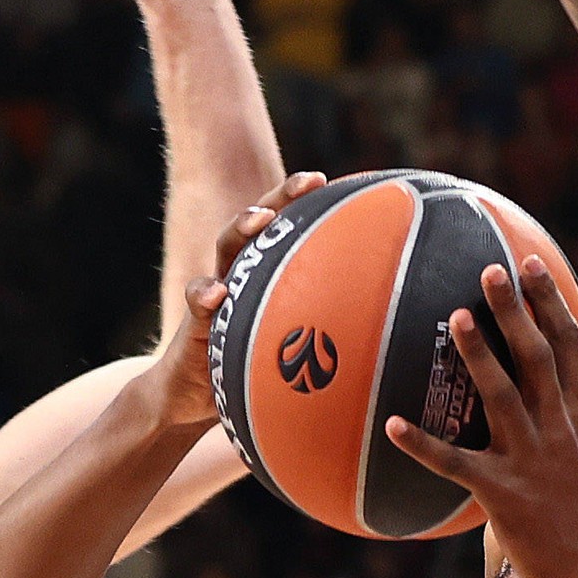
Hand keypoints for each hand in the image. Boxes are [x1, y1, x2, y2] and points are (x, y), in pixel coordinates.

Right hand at [158, 174, 332, 428]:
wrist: (190, 396)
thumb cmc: (252, 371)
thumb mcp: (293, 353)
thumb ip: (325, 338)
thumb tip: (387, 340)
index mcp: (266, 275)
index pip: (288, 231)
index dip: (308, 205)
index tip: (334, 183)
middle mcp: (241, 274)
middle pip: (260, 224)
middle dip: (282, 197)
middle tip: (307, 181)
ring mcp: (216, 294)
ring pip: (226, 249)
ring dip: (243, 229)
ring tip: (262, 219)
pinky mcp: (194, 323)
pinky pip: (198, 302)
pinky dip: (205, 294)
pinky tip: (218, 293)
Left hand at [386, 259, 577, 577]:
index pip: (570, 345)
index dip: (550, 301)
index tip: (532, 263)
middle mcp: (559, 429)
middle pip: (538, 357)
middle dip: (517, 310)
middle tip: (490, 269)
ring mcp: (533, 460)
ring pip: (504, 397)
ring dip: (480, 356)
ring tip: (455, 318)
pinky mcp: (505, 496)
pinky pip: (458, 465)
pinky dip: (424, 446)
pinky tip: (394, 425)